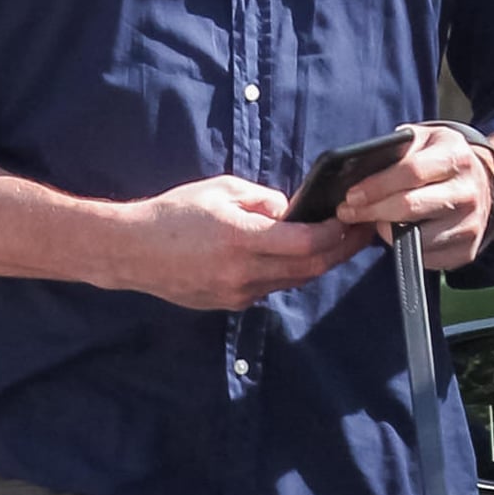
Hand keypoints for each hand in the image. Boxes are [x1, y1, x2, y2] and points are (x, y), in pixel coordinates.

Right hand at [113, 175, 370, 310]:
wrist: (132, 251)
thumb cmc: (173, 214)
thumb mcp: (221, 190)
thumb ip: (263, 200)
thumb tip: (292, 212)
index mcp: (242, 239)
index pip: (307, 243)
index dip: (337, 233)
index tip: (352, 220)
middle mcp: (243, 273)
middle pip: (310, 268)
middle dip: (341, 251)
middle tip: (361, 234)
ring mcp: (237, 293)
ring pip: (292, 281)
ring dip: (315, 263)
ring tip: (332, 242)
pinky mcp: (229, 304)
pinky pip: (269, 288)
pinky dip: (286, 272)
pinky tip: (289, 256)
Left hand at [336, 126, 493, 271]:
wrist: (482, 184)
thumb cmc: (439, 161)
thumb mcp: (424, 140)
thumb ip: (397, 148)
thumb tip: (358, 167)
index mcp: (456, 156)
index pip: (411, 172)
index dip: (377, 186)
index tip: (351, 195)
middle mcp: (467, 191)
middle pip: (410, 207)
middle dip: (371, 211)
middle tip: (348, 212)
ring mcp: (470, 224)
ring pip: (415, 236)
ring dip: (386, 232)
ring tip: (374, 221)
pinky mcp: (466, 250)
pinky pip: (425, 257)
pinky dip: (405, 248)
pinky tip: (397, 234)